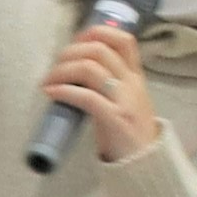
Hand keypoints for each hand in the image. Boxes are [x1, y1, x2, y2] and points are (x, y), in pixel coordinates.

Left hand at [41, 16, 164, 165]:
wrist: (148, 163)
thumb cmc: (130, 132)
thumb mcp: (127, 100)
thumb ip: (112, 83)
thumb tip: (77, 69)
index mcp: (136, 77)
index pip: (124, 40)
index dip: (97, 32)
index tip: (76, 41)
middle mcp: (132, 84)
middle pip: (99, 50)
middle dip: (70, 52)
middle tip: (54, 65)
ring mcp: (125, 100)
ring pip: (90, 69)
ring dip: (61, 70)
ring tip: (48, 81)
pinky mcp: (116, 119)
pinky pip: (87, 97)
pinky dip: (64, 90)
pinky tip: (51, 93)